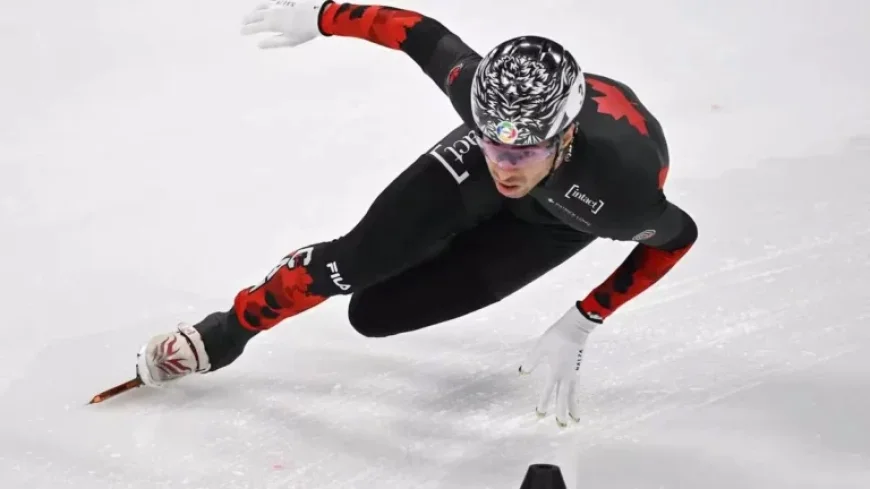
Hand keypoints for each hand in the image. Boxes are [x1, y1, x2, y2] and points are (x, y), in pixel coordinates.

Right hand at [241, 0, 327, 48]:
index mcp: (272, 23)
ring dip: (255, 11)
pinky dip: (264, 5)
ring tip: (252, 14)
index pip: (255, 27)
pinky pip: (270, 2)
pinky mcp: (285, 0)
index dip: (247, 30)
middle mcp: (272, 12)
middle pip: (256, 15)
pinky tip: (265, 7)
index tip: (242, 32)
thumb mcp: (289, 41)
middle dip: (248, 19)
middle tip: (243, 23)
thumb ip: (273, 42)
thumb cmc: (305, 31)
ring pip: (262, 6)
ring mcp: (278, 4)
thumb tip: (259, 45)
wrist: (318, 16)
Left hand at [519, 303, 599, 426]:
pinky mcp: (577, 369)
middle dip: (562, 412)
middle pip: (564, 398)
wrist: (575, 327)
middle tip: (561, 426)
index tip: (540, 415)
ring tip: (576, 420)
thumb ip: (531, 362)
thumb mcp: (539, 348)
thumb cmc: (556, 336)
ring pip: (574, 395)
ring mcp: (573, 373)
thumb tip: (522, 373)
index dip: (543, 403)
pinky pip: (577, 388)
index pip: (548, 392)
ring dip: (573, 407)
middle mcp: (566, 376)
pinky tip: (575, 399)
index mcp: (555, 371)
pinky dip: (576, 397)